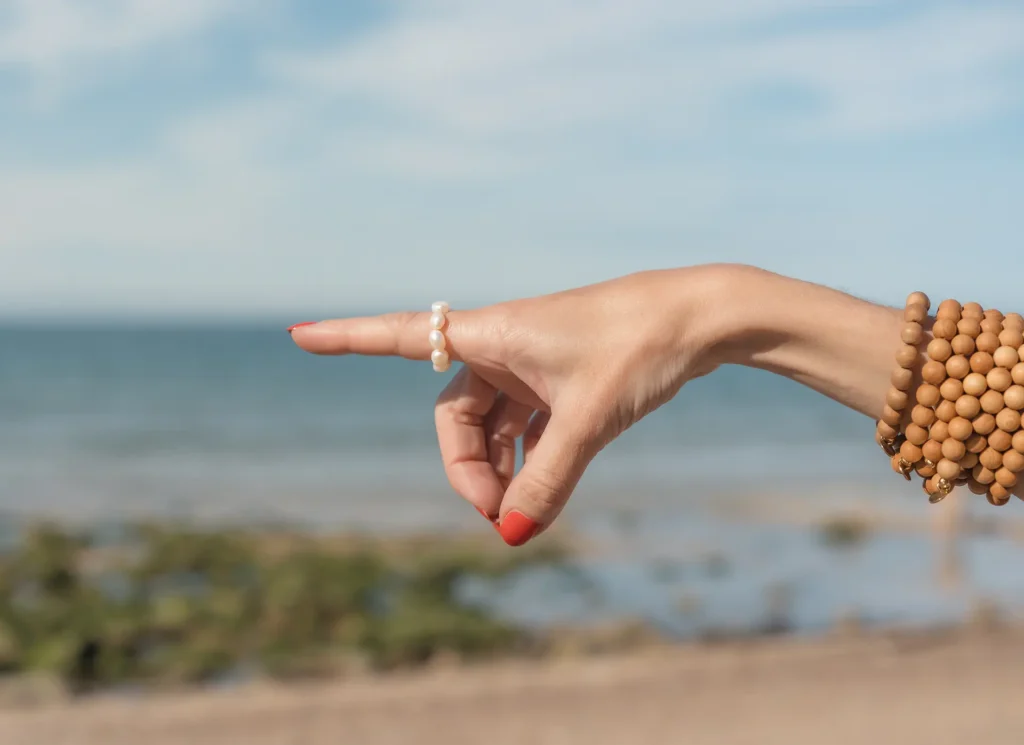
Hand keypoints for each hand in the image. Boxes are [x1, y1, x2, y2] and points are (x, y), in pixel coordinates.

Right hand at [289, 265, 733, 545]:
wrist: (702, 318)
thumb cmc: (641, 346)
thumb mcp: (589, 420)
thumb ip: (548, 478)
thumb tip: (514, 535)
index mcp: (494, 333)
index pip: (404, 336)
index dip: (347, 338)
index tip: (298, 334)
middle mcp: (503, 344)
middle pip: (455, 416)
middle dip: (468, 469)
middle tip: (499, 516)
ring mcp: (533, 362)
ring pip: (491, 425)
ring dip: (498, 470)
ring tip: (522, 513)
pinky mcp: (561, 377)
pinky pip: (524, 424)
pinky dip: (527, 458)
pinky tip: (542, 490)